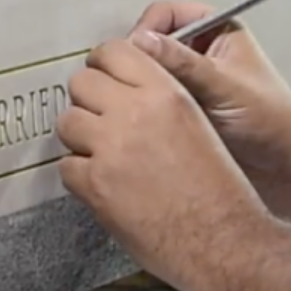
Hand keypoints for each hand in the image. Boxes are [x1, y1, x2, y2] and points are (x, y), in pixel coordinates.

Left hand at [57, 35, 269, 288]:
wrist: (224, 239)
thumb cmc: (220, 188)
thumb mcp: (198, 122)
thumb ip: (161, 98)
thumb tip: (125, 90)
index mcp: (165, 92)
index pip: (113, 51)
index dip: (104, 66)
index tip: (104, 79)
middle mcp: (134, 112)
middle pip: (81, 82)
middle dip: (88, 101)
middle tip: (100, 121)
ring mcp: (110, 148)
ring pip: (67, 122)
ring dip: (80, 138)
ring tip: (102, 156)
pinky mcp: (95, 185)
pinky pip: (66, 166)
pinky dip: (79, 176)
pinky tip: (102, 185)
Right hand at [128, 0, 290, 182]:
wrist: (287, 168)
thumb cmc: (267, 119)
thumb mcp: (224, 86)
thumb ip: (182, 63)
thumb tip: (137, 39)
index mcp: (216, 31)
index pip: (166, 14)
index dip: (147, 29)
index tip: (132, 56)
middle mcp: (200, 51)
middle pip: (153, 42)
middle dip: (139, 60)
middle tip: (127, 85)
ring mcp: (190, 81)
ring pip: (150, 72)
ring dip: (139, 85)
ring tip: (128, 105)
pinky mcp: (183, 110)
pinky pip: (154, 99)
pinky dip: (144, 106)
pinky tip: (135, 120)